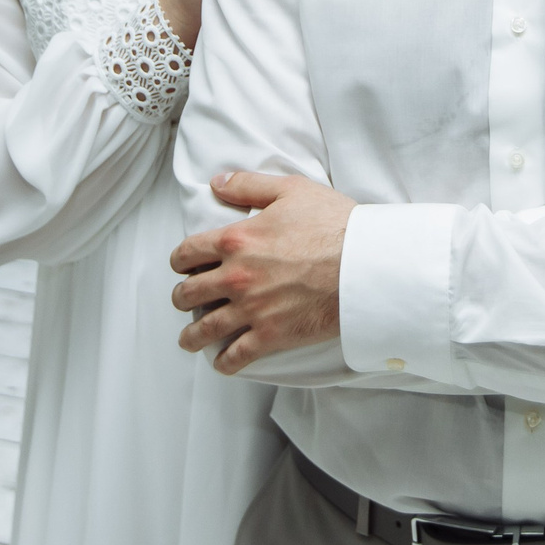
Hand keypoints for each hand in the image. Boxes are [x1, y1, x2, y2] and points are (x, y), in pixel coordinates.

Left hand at [169, 171, 355, 372]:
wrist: (365, 264)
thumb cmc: (333, 224)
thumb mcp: (291, 190)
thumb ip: (248, 185)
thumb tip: (218, 182)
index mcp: (235, 240)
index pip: (187, 253)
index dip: (180, 261)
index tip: (183, 266)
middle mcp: (235, 277)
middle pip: (189, 294)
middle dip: (183, 297)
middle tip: (186, 300)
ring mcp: (251, 309)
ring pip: (205, 329)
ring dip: (192, 336)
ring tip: (190, 340)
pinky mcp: (271, 335)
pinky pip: (236, 356)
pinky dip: (224, 362)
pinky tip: (222, 362)